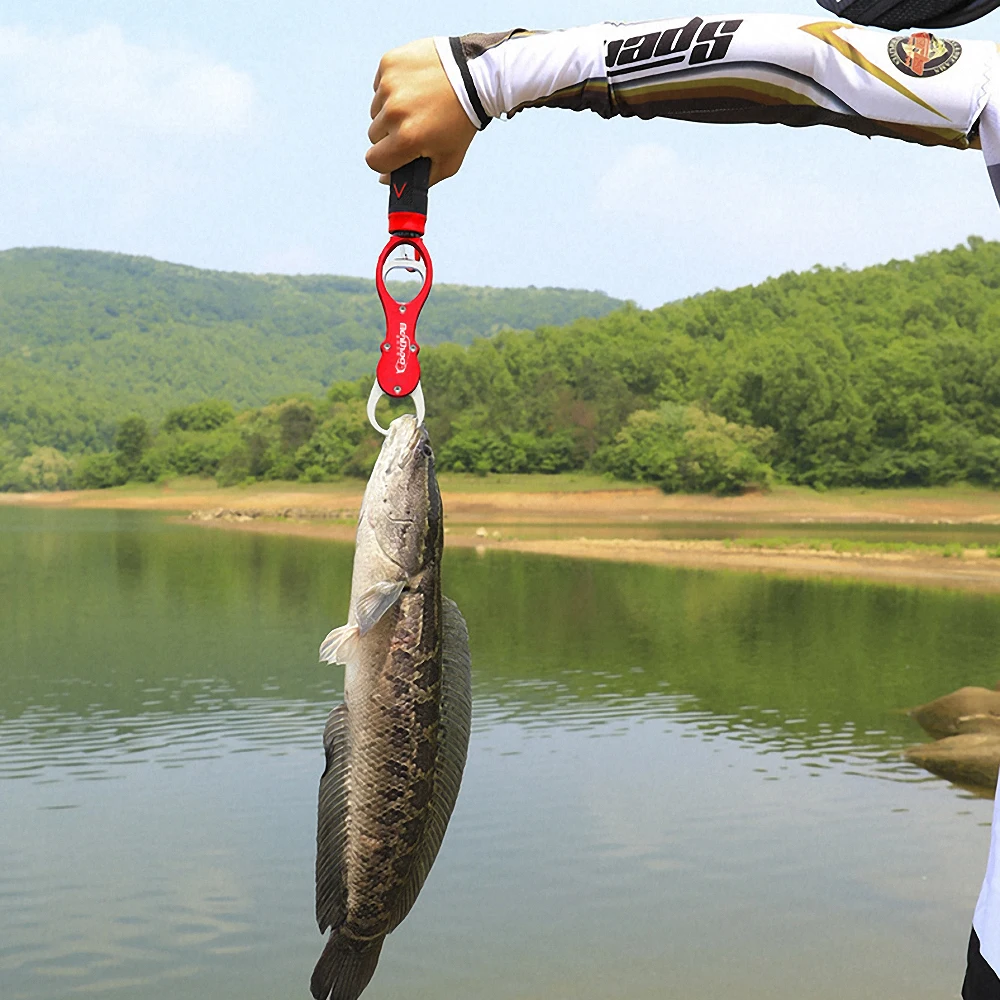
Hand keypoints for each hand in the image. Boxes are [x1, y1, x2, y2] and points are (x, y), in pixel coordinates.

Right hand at [367, 38, 478, 186]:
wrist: (476, 75)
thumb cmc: (462, 122)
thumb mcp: (449, 160)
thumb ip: (418, 178)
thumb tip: (385, 179)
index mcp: (407, 139)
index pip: (374, 160)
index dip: (386, 161)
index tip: (397, 153)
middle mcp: (394, 112)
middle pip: (374, 135)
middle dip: (391, 134)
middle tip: (416, 124)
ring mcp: (390, 85)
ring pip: (376, 110)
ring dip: (391, 110)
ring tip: (418, 103)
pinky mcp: (389, 63)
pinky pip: (379, 85)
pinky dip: (393, 87)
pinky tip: (415, 85)